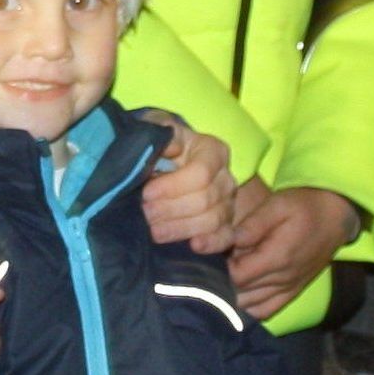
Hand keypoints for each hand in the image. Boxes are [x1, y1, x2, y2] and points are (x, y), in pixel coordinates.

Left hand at [139, 117, 238, 252]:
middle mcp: (226, 177)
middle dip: (171, 210)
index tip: (146, 193)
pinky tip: (193, 246)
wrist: (163, 163)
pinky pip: (226, 238)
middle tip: (145, 214)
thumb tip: (171, 145)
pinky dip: (212, 243)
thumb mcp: (156, 128)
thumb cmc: (159, 144)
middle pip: (205, 200)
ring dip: (181, 228)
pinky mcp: (226, 225)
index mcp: (214, 151)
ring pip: (212, 220)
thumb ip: (162, 131)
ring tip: (154, 231)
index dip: (172, 186)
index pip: (201, 173)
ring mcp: (228, 203)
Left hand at [229, 185, 359, 322]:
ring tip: (227, 275)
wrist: (336, 216)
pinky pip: (266, 310)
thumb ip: (251, 225)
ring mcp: (289, 289)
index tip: (217, 252)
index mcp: (278, 258)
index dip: (221, 266)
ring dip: (234, 295)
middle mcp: (283, 279)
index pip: (237, 276)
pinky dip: (250, 307)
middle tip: (217, 263)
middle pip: (240, 293)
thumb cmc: (303, 206)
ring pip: (251, 306)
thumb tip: (226, 241)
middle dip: (223, 280)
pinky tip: (240, 294)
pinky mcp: (293, 292)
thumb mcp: (277, 205)